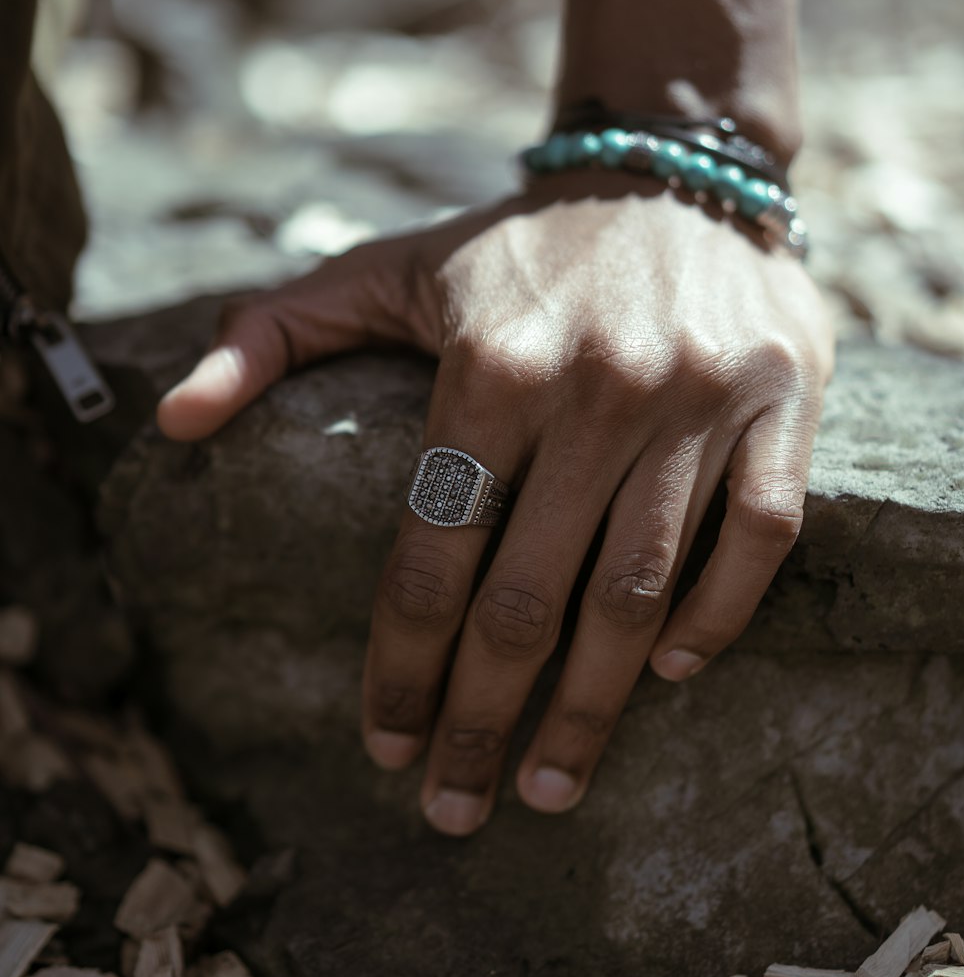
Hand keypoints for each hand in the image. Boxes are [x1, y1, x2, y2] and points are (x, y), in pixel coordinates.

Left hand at [158, 176, 833, 833]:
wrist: (676, 168)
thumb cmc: (518, 246)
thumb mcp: (382, 268)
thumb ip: (269, 335)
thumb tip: (170, 421)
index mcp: (490, 365)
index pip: (430, 554)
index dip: (400, 666)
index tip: (383, 746)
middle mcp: (596, 388)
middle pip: (528, 599)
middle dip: (480, 722)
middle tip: (454, 808)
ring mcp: (698, 399)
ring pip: (638, 589)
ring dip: (589, 708)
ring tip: (549, 787)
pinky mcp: (781, 403)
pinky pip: (759, 536)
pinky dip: (717, 616)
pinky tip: (666, 675)